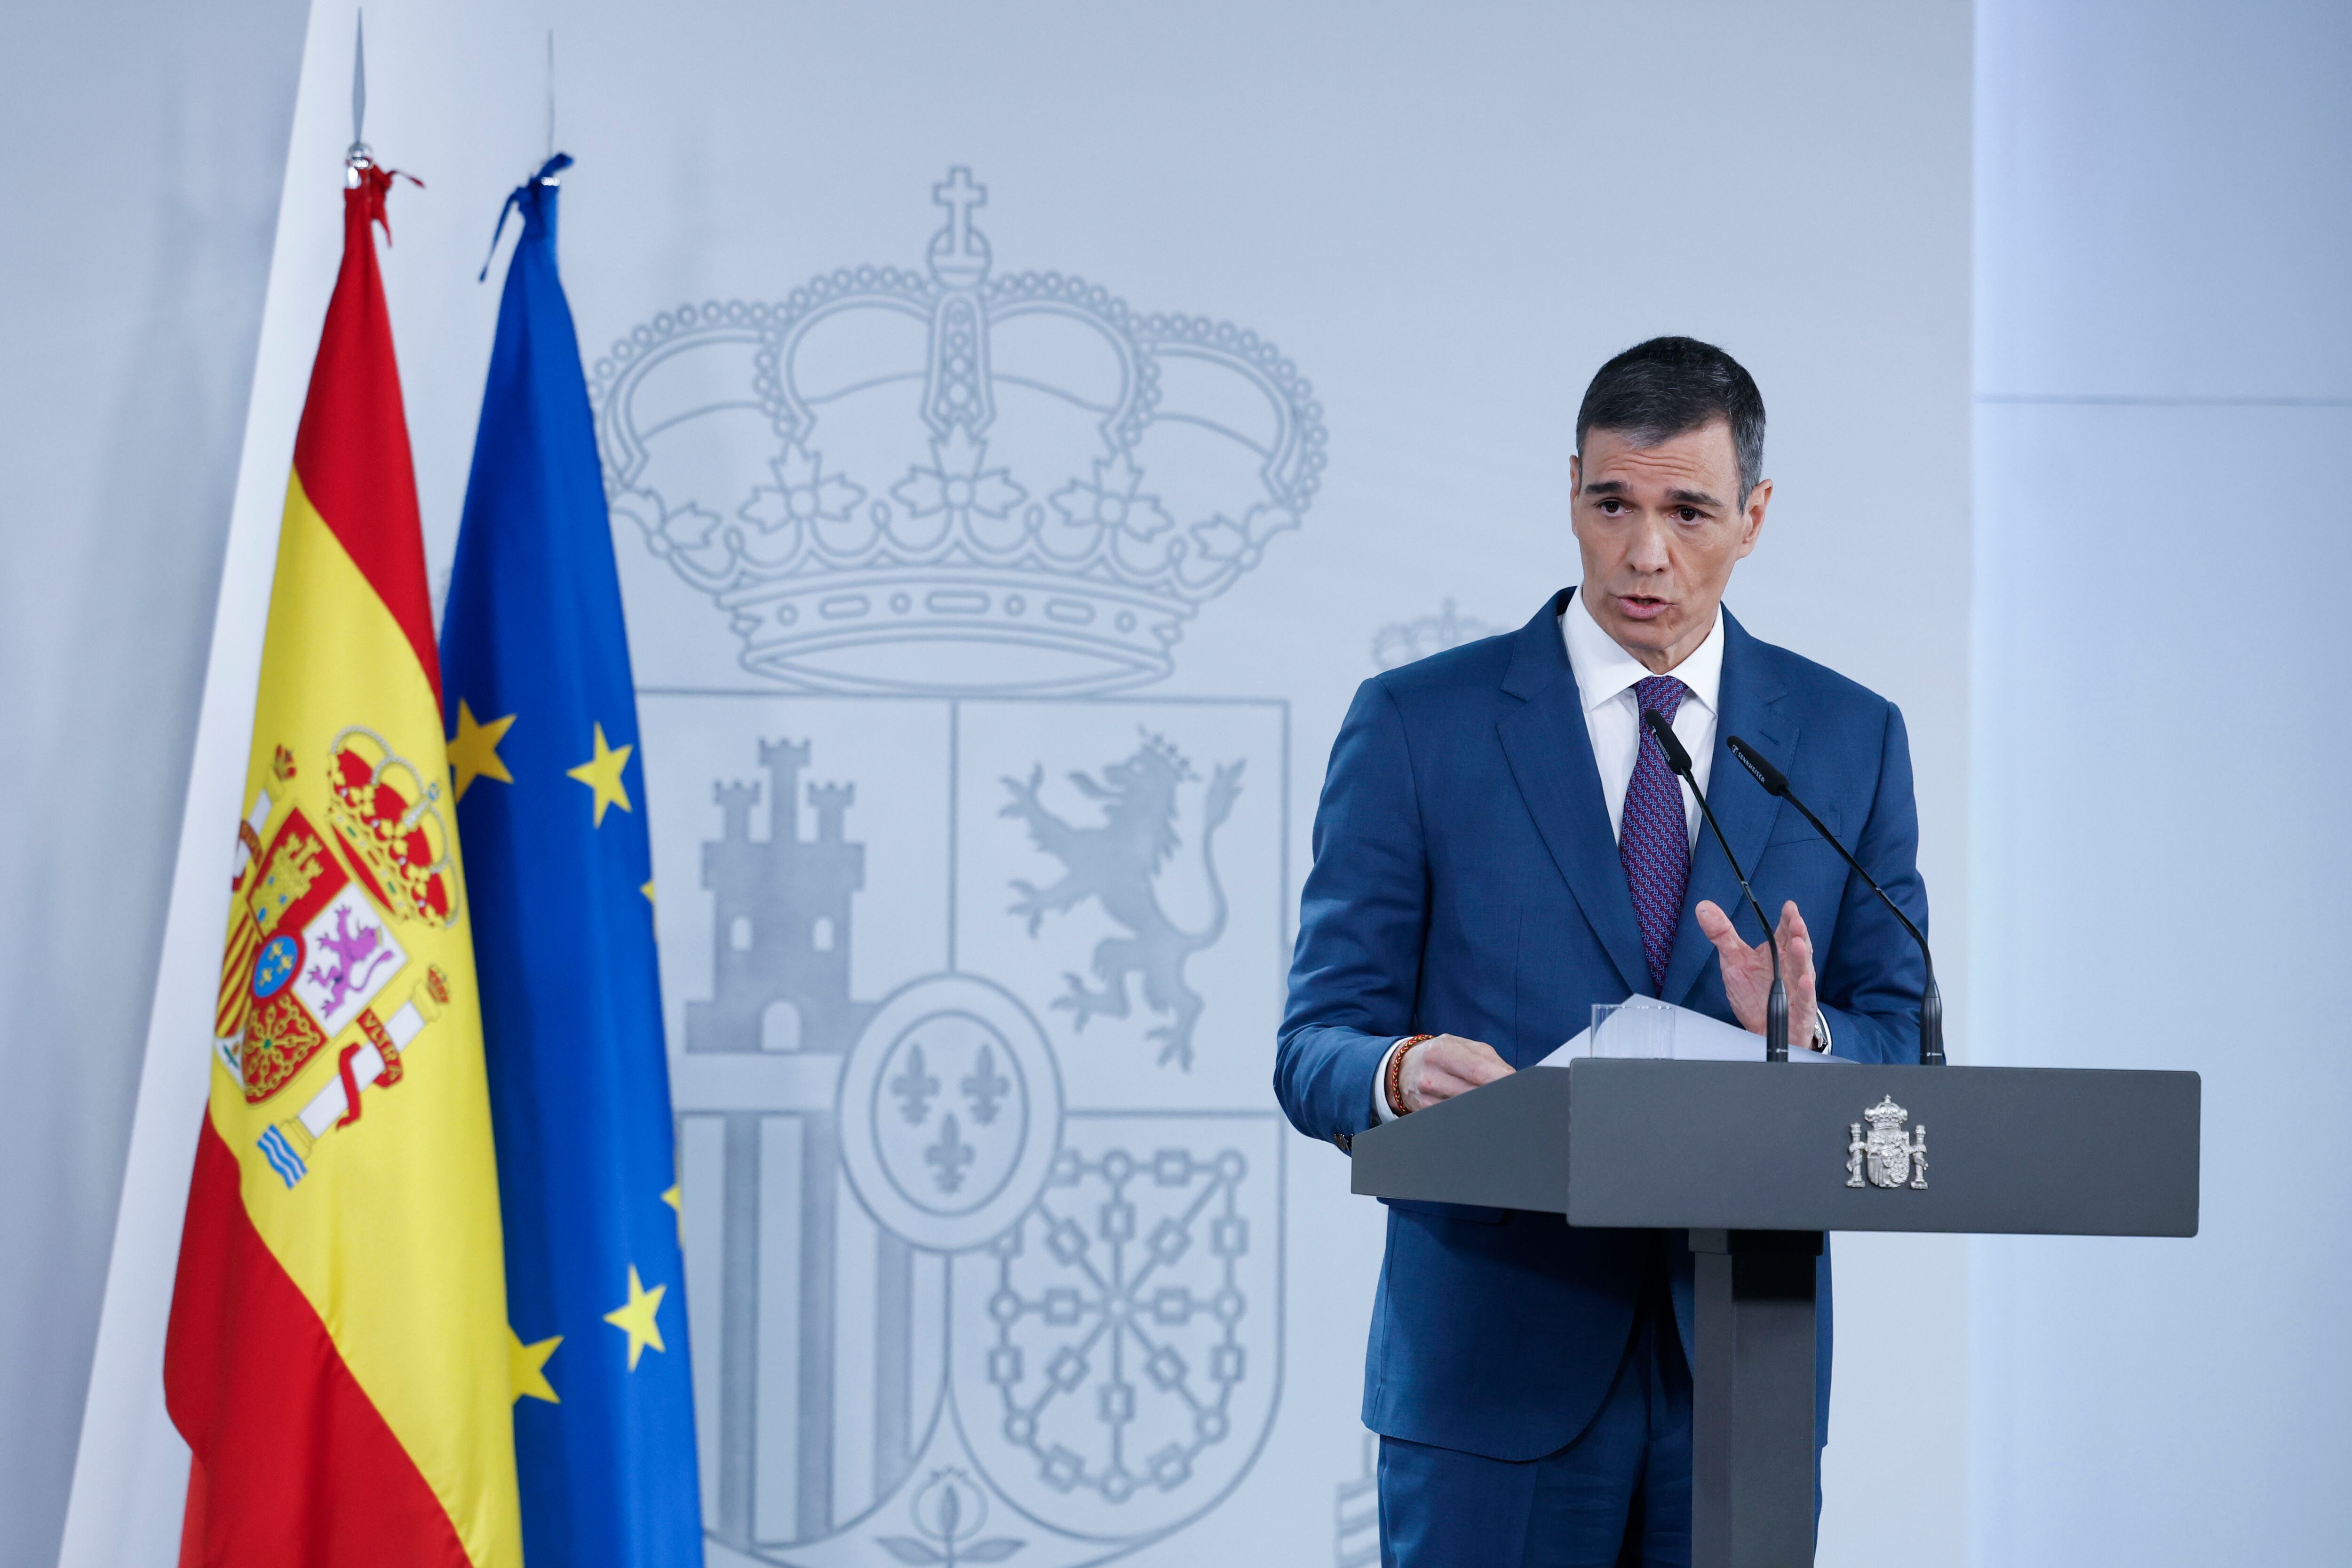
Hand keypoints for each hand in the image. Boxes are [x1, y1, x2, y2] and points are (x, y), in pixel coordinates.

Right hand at [1398, 1034, 1513, 1112]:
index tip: (1519, 1088)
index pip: (1478, 1071)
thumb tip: (1513, 1079)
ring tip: (1494, 1103)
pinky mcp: (1426, 1115)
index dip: (1501, 1081)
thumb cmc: (1440, 1054)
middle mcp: (1430, 1075)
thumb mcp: (1462, 1046)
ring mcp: (1426, 1099)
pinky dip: (1470, 1116)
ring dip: (1484, 1108)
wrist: (1404, 1068)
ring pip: (1466, 1109)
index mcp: (1441, 1051)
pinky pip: (1455, 1119)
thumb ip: (1489, 1060)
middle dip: (1496, 1096)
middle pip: (1473, 1094)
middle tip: (1511, 1098)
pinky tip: (1475, 1110)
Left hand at [1695, 899, 1819, 1050]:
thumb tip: (1703, 907)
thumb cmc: (1753, 992)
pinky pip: (1805, 999)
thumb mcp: (1733, 960)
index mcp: (1778, 952)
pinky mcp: (1801, 1009)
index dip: (1788, 919)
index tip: (1789, 906)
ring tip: (1798, 944)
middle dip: (1798, 933)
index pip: (1785, 932)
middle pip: (1798, 947)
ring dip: (1801, 957)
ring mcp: (1798, 988)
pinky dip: (1805, 991)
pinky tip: (1804, 981)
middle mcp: (1791, 967)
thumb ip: (1722, 934)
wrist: (1761, 1028)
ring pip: (1803, 970)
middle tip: (1796, 921)